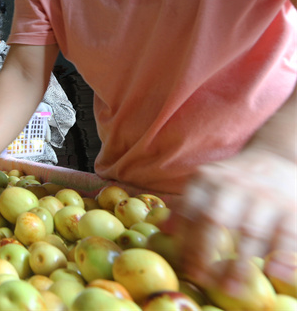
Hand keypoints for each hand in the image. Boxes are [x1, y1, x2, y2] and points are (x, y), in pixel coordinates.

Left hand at [171, 142, 296, 295]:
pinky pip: (284, 235)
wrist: (278, 159)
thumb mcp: (207, 183)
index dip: (185, 240)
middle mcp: (234, 183)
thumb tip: (162, 228)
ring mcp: (264, 195)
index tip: (184, 265)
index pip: (190, 211)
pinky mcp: (290, 208)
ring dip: (238, 263)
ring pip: (249, 232)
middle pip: (214, 220)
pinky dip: (277, 254)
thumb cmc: (236, 181)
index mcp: (208, 178)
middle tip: (202, 278)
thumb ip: (186, 204)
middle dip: (205, 252)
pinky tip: (268, 271)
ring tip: (229, 286)